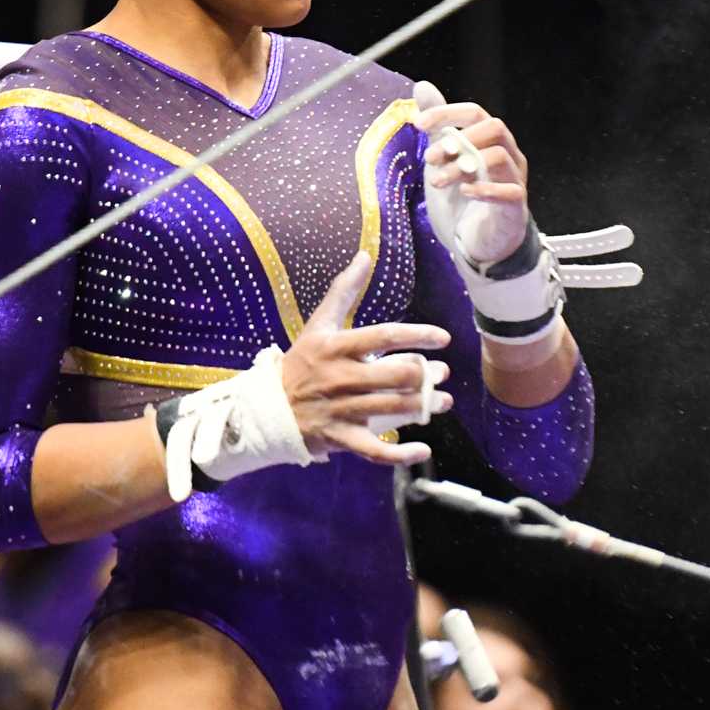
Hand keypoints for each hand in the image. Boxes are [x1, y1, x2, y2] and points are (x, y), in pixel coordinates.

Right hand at [279, 254, 452, 465]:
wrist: (268, 409)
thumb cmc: (301, 364)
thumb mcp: (318, 325)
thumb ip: (343, 290)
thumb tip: (365, 255)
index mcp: (335, 347)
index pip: (383, 336)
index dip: (417, 336)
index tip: (442, 338)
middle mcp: (340, 378)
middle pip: (393, 375)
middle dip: (424, 375)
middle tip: (441, 373)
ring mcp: (340, 410)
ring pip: (391, 410)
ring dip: (423, 406)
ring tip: (442, 401)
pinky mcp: (340, 438)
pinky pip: (374, 450)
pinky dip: (400, 454)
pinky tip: (423, 449)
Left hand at [413, 82, 530, 264]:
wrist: (478, 243)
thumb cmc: (464, 198)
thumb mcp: (444, 159)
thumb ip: (437, 125)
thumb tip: (421, 86)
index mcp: (491, 141)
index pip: (475, 113)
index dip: (447, 114)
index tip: (418, 124)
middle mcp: (509, 155)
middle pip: (494, 128)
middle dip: (459, 139)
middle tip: (429, 158)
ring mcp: (515, 180)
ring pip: (497, 157)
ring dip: (461, 166)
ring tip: (436, 181)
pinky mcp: (516, 208)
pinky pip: (510, 192)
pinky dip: (484, 190)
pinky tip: (463, 193)